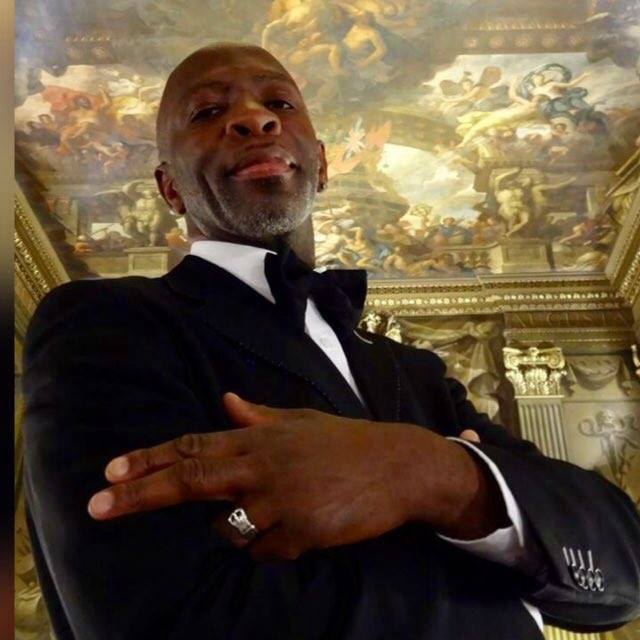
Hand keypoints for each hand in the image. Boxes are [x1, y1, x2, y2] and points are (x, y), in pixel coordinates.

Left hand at [87, 394, 491, 559]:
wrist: (397, 466)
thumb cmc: (345, 442)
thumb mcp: (300, 421)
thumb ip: (258, 416)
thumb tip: (227, 400)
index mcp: (260, 438)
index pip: (194, 445)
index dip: (151, 457)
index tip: (112, 468)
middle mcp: (263, 466)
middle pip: (190, 478)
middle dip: (138, 493)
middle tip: (96, 505)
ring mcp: (281, 500)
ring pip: (227, 528)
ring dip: (234, 527)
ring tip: (277, 512)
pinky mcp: (302, 532)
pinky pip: (265, 550)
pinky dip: (271, 544)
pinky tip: (302, 527)